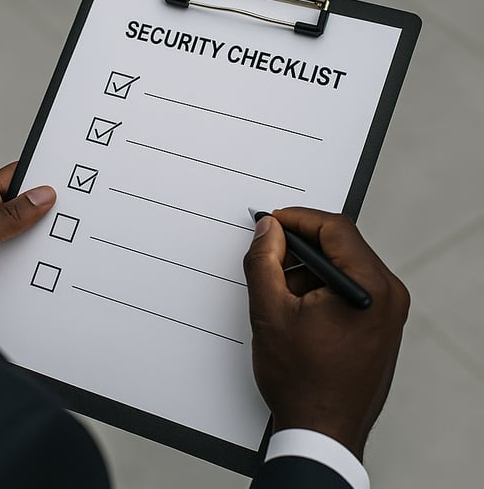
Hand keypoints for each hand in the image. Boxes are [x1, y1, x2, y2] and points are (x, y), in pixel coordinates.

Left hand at [0, 163, 55, 305]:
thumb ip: (7, 216)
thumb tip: (42, 195)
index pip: (14, 177)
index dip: (41, 178)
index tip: (70, 184)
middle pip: (22, 207)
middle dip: (43, 215)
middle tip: (68, 223)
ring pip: (21, 235)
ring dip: (35, 244)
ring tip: (54, 249)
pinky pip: (15, 257)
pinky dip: (27, 263)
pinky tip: (38, 269)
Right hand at [243, 208, 409, 460]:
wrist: (322, 432)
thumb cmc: (303, 383)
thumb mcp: (270, 313)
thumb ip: (263, 262)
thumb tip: (267, 230)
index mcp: (371, 288)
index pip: (336, 229)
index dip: (297, 219)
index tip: (270, 223)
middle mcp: (388, 297)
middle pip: (341, 246)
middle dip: (299, 246)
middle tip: (267, 253)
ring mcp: (388, 313)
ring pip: (342, 267)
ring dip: (307, 269)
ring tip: (278, 292)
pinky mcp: (379, 325)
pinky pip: (348, 289)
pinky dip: (319, 288)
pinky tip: (294, 308)